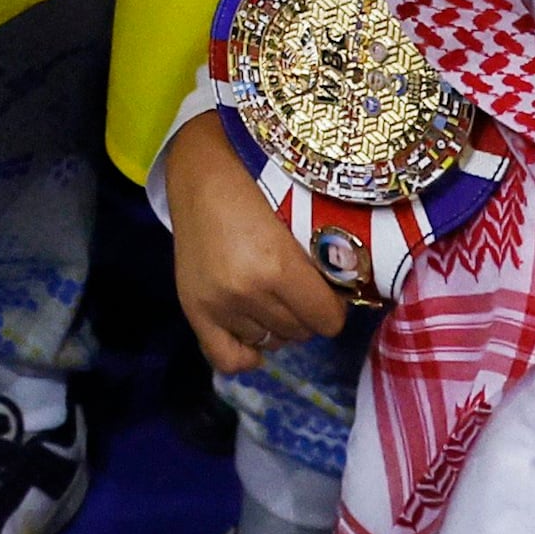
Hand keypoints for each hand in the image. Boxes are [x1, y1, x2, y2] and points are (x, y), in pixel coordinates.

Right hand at [162, 113, 352, 375]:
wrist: (201, 175)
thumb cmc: (258, 187)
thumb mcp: (298, 220)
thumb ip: (319, 263)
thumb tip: (340, 304)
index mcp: (277, 266)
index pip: (327, 321)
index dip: (333, 306)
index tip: (328, 290)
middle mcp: (246, 292)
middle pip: (300, 333)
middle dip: (305, 313)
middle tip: (298, 288)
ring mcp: (218, 304)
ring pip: (270, 343)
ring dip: (278, 325)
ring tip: (273, 297)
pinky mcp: (194, 309)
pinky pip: (227, 358)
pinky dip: (246, 354)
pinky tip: (255, 334)